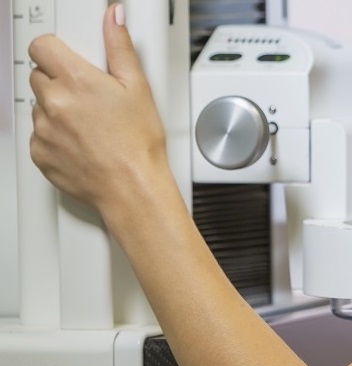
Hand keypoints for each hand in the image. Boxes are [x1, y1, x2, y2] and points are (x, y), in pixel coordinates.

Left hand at [28, 4, 169, 215]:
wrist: (131, 187)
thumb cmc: (138, 143)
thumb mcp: (137, 87)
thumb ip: (119, 47)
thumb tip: (113, 18)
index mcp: (75, 80)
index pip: (41, 47)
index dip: (55, 51)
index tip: (67, 59)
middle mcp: (52, 102)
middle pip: (40, 76)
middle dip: (60, 82)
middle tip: (89, 98)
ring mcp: (42, 129)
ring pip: (40, 107)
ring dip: (57, 110)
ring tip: (89, 125)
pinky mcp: (39, 152)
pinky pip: (39, 135)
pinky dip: (55, 136)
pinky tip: (81, 142)